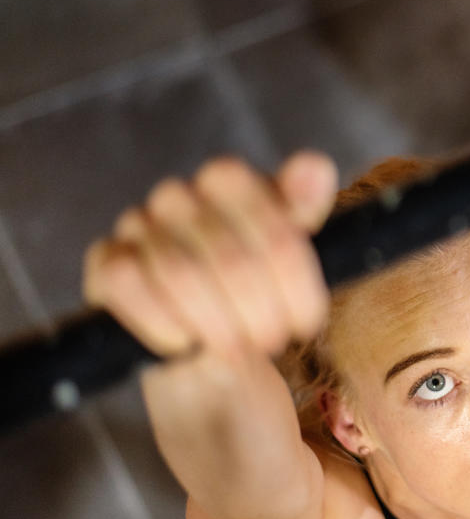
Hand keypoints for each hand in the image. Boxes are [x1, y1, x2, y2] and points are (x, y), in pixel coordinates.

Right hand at [83, 151, 337, 358]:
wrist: (206, 343)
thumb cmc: (254, 289)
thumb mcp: (293, 252)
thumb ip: (305, 208)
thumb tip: (315, 167)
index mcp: (229, 179)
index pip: (273, 225)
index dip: (295, 282)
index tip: (306, 320)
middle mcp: (178, 194)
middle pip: (232, 258)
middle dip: (260, 313)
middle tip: (272, 342)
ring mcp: (136, 225)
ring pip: (182, 274)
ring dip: (218, 326)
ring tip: (238, 351)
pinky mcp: (105, 261)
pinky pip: (128, 286)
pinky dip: (163, 323)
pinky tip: (185, 343)